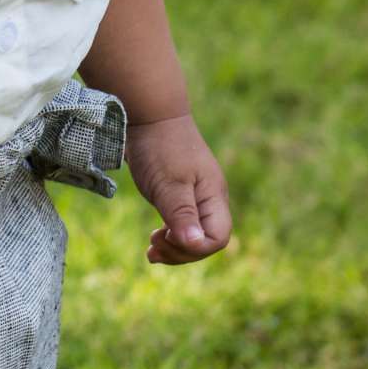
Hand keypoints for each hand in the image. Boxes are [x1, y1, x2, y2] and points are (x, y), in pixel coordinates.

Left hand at [125, 112, 231, 265]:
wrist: (149, 116)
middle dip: (181, 252)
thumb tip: (195, 244)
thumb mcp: (168, 183)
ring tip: (151, 246)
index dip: (193, 248)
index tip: (165, 236)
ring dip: (173, 248)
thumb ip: (182, 214)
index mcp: (213, 196)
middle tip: (152, 245)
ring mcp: (196, 198)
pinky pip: (182, 226)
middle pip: (206, 241)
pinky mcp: (181, 195)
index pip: (217, 238)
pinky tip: (154, 240)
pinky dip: (169, 237)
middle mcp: (209, 200)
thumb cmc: (160, 147)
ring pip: (194, 236)